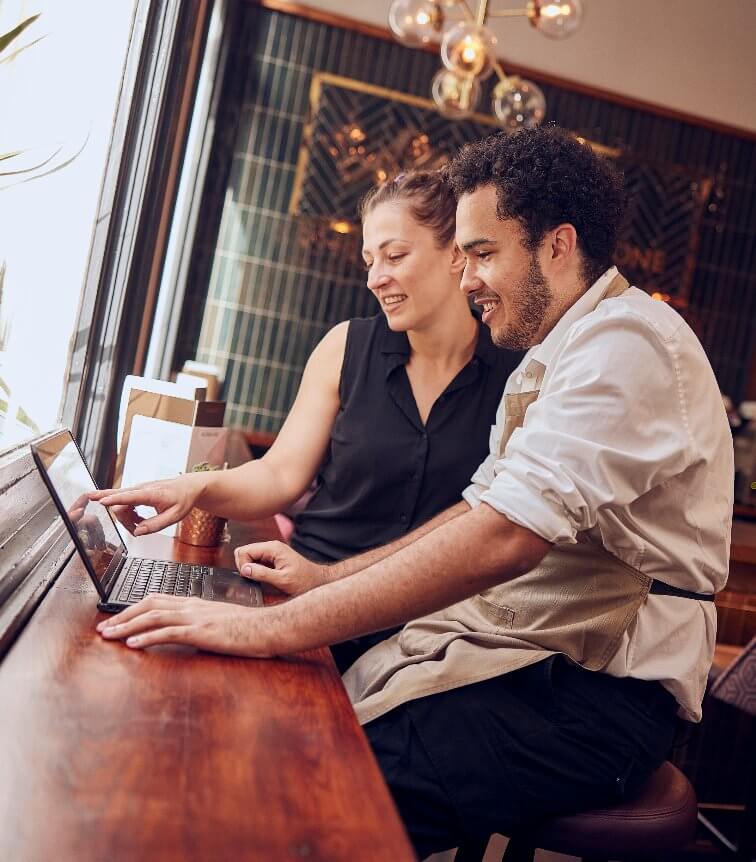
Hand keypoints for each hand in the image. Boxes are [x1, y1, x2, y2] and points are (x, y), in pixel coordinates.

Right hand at [88, 474, 204, 535]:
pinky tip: (137, 519)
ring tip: (139, 524)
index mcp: (152, 494)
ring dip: (126, 518)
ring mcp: (138, 489)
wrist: (188, 487)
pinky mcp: (136, 492)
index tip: (101, 501)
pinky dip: (128, 514)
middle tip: (133, 529)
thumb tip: (138, 531)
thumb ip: (156, 525)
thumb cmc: (183, 499)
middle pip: (120, 501)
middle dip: (121, 518)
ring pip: (120, 504)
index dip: (114, 499)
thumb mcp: (174, 516)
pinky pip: (124, 503)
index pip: (129, 496)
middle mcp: (142, 488)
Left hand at [96, 595, 280, 655]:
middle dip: (123, 616)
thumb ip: (202, 624)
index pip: (157, 600)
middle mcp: (192, 606)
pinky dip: (148, 637)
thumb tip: (186, 634)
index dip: (134, 608)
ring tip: (109, 636)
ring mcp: (197, 617)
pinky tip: (133, 644)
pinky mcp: (202, 631)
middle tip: (103, 629)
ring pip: (153, 616)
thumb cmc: (249, 627)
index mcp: (196, 603)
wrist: (270, 626)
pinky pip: (169, 632)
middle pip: (149, 604)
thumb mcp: (220, 621)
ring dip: (127, 626)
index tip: (118, 619)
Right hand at [234, 540, 327, 595]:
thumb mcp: (283, 580)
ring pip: (249, 557)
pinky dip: (255, 570)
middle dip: (244, 566)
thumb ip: (262, 574)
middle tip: (253, 579)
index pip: (244, 551)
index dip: (242, 565)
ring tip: (260, 580)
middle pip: (244, 552)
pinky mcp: (273, 558)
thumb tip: (244, 569)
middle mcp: (271, 546)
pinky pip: (256, 561)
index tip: (250, 577)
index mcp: (273, 548)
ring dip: (250, 569)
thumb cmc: (304, 580)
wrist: (318, 581)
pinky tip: (263, 578)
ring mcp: (272, 552)